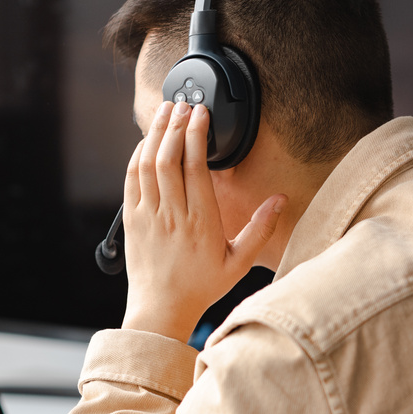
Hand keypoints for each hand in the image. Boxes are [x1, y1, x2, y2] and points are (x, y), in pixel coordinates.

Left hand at [121, 100, 285, 343]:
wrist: (160, 310)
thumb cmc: (200, 288)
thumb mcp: (239, 262)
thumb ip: (260, 229)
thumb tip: (281, 200)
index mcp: (201, 222)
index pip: (196, 167)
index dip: (197, 134)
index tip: (202, 113)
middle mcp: (172, 215)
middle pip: (169, 158)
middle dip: (176, 125)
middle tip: (184, 104)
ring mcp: (148, 216)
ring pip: (147, 164)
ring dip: (156, 133)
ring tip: (166, 111)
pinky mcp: (131, 220)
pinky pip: (132, 179)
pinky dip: (138, 155)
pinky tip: (146, 141)